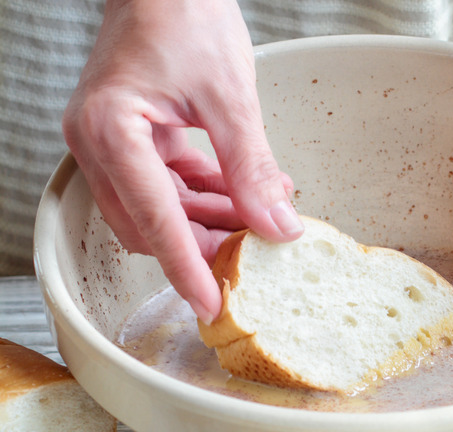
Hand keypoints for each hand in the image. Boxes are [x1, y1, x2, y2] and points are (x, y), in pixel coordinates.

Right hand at [62, 0, 303, 323]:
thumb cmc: (186, 13)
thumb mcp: (230, 95)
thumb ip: (252, 166)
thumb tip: (278, 224)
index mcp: (112, 130)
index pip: (154, 219)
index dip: (187, 267)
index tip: (211, 304)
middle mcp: (98, 142)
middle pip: (151, 223)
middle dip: (205, 244)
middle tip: (255, 253)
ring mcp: (110, 141)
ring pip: (159, 209)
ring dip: (209, 220)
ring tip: (260, 217)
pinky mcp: (130, 136)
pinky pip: (165, 184)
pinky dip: (204, 194)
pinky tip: (242, 194)